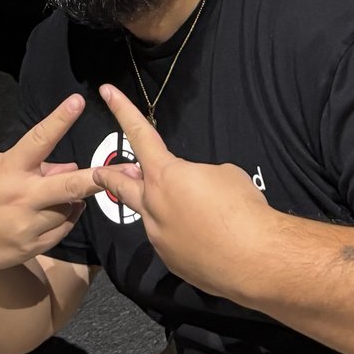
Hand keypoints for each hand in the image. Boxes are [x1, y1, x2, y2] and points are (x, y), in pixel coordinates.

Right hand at [0, 94, 102, 272]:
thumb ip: (31, 166)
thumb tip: (68, 166)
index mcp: (8, 169)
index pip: (38, 140)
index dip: (59, 120)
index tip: (77, 101)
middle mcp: (21, 197)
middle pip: (69, 186)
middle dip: (100, 178)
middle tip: (130, 170)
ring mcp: (27, 226)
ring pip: (69, 209)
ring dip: (74, 199)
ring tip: (63, 195)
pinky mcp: (31, 247)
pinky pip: (62, 230)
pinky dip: (66, 218)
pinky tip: (58, 212)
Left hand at [93, 85, 269, 301]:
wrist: (255, 259)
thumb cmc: (242, 208)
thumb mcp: (224, 174)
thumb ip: (198, 176)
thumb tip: (195, 189)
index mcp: (164, 176)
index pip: (139, 135)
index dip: (122, 110)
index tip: (105, 91)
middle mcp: (153, 206)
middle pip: (121, 186)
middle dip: (108, 176)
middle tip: (98, 173)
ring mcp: (159, 238)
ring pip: (151, 217)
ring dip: (160, 209)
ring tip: (186, 210)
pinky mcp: (171, 262)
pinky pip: (171, 242)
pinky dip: (182, 235)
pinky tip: (204, 238)